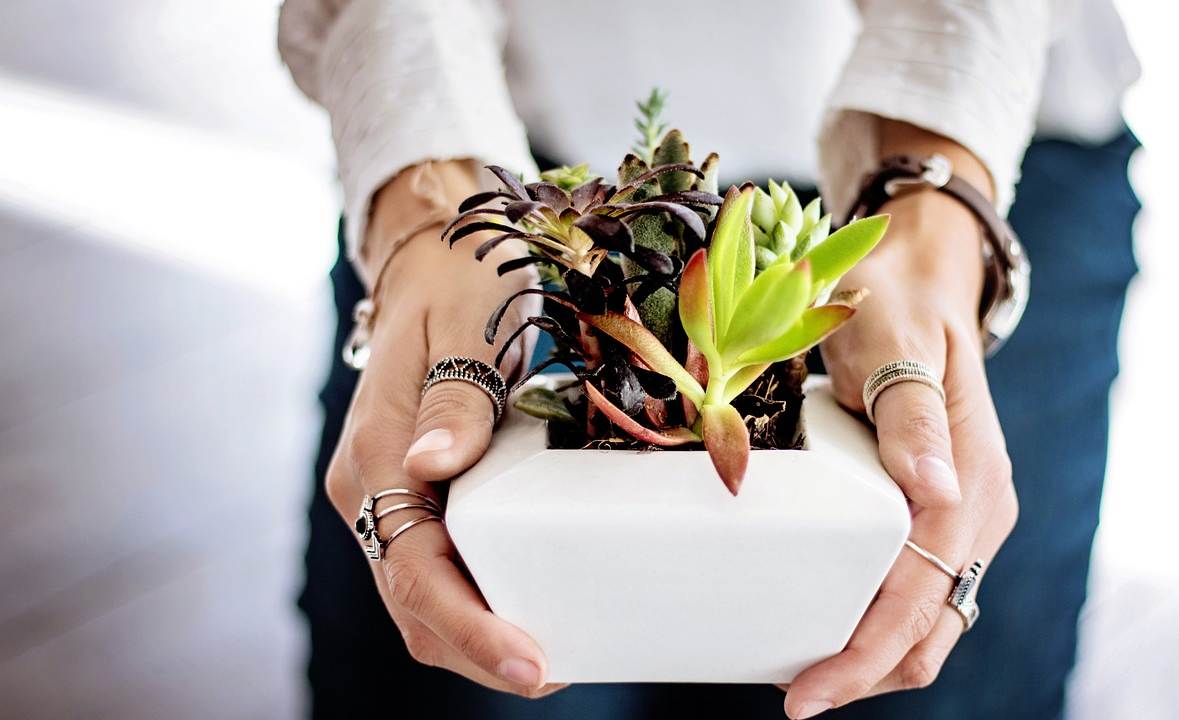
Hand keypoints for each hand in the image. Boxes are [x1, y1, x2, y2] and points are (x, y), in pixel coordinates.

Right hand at [324, 162, 562, 697]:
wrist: (433, 257)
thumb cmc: (457, 282)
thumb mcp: (464, 325)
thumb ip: (453, 399)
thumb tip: (431, 468)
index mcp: (375, 457)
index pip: (415, 571)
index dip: (472, 629)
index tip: (534, 665)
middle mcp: (372, 489)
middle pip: (415, 604)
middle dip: (478, 652)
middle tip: (556, 671)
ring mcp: (392, 494)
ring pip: (422, 596)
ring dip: (478, 637)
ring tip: (554, 657)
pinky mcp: (418, 493)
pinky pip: (440, 566)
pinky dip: (480, 602)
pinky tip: (531, 605)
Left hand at [784, 179, 1017, 714]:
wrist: (918, 281)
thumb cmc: (897, 305)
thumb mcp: (895, 342)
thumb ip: (910, 413)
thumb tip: (935, 492)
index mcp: (972, 481)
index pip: (921, 594)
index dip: (866, 652)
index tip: (808, 692)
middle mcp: (976, 509)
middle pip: (930, 628)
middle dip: (866, 672)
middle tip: (795, 696)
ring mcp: (960, 515)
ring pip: (926, 620)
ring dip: (872, 657)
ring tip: (802, 674)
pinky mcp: (936, 512)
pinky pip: (913, 588)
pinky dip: (876, 623)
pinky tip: (826, 624)